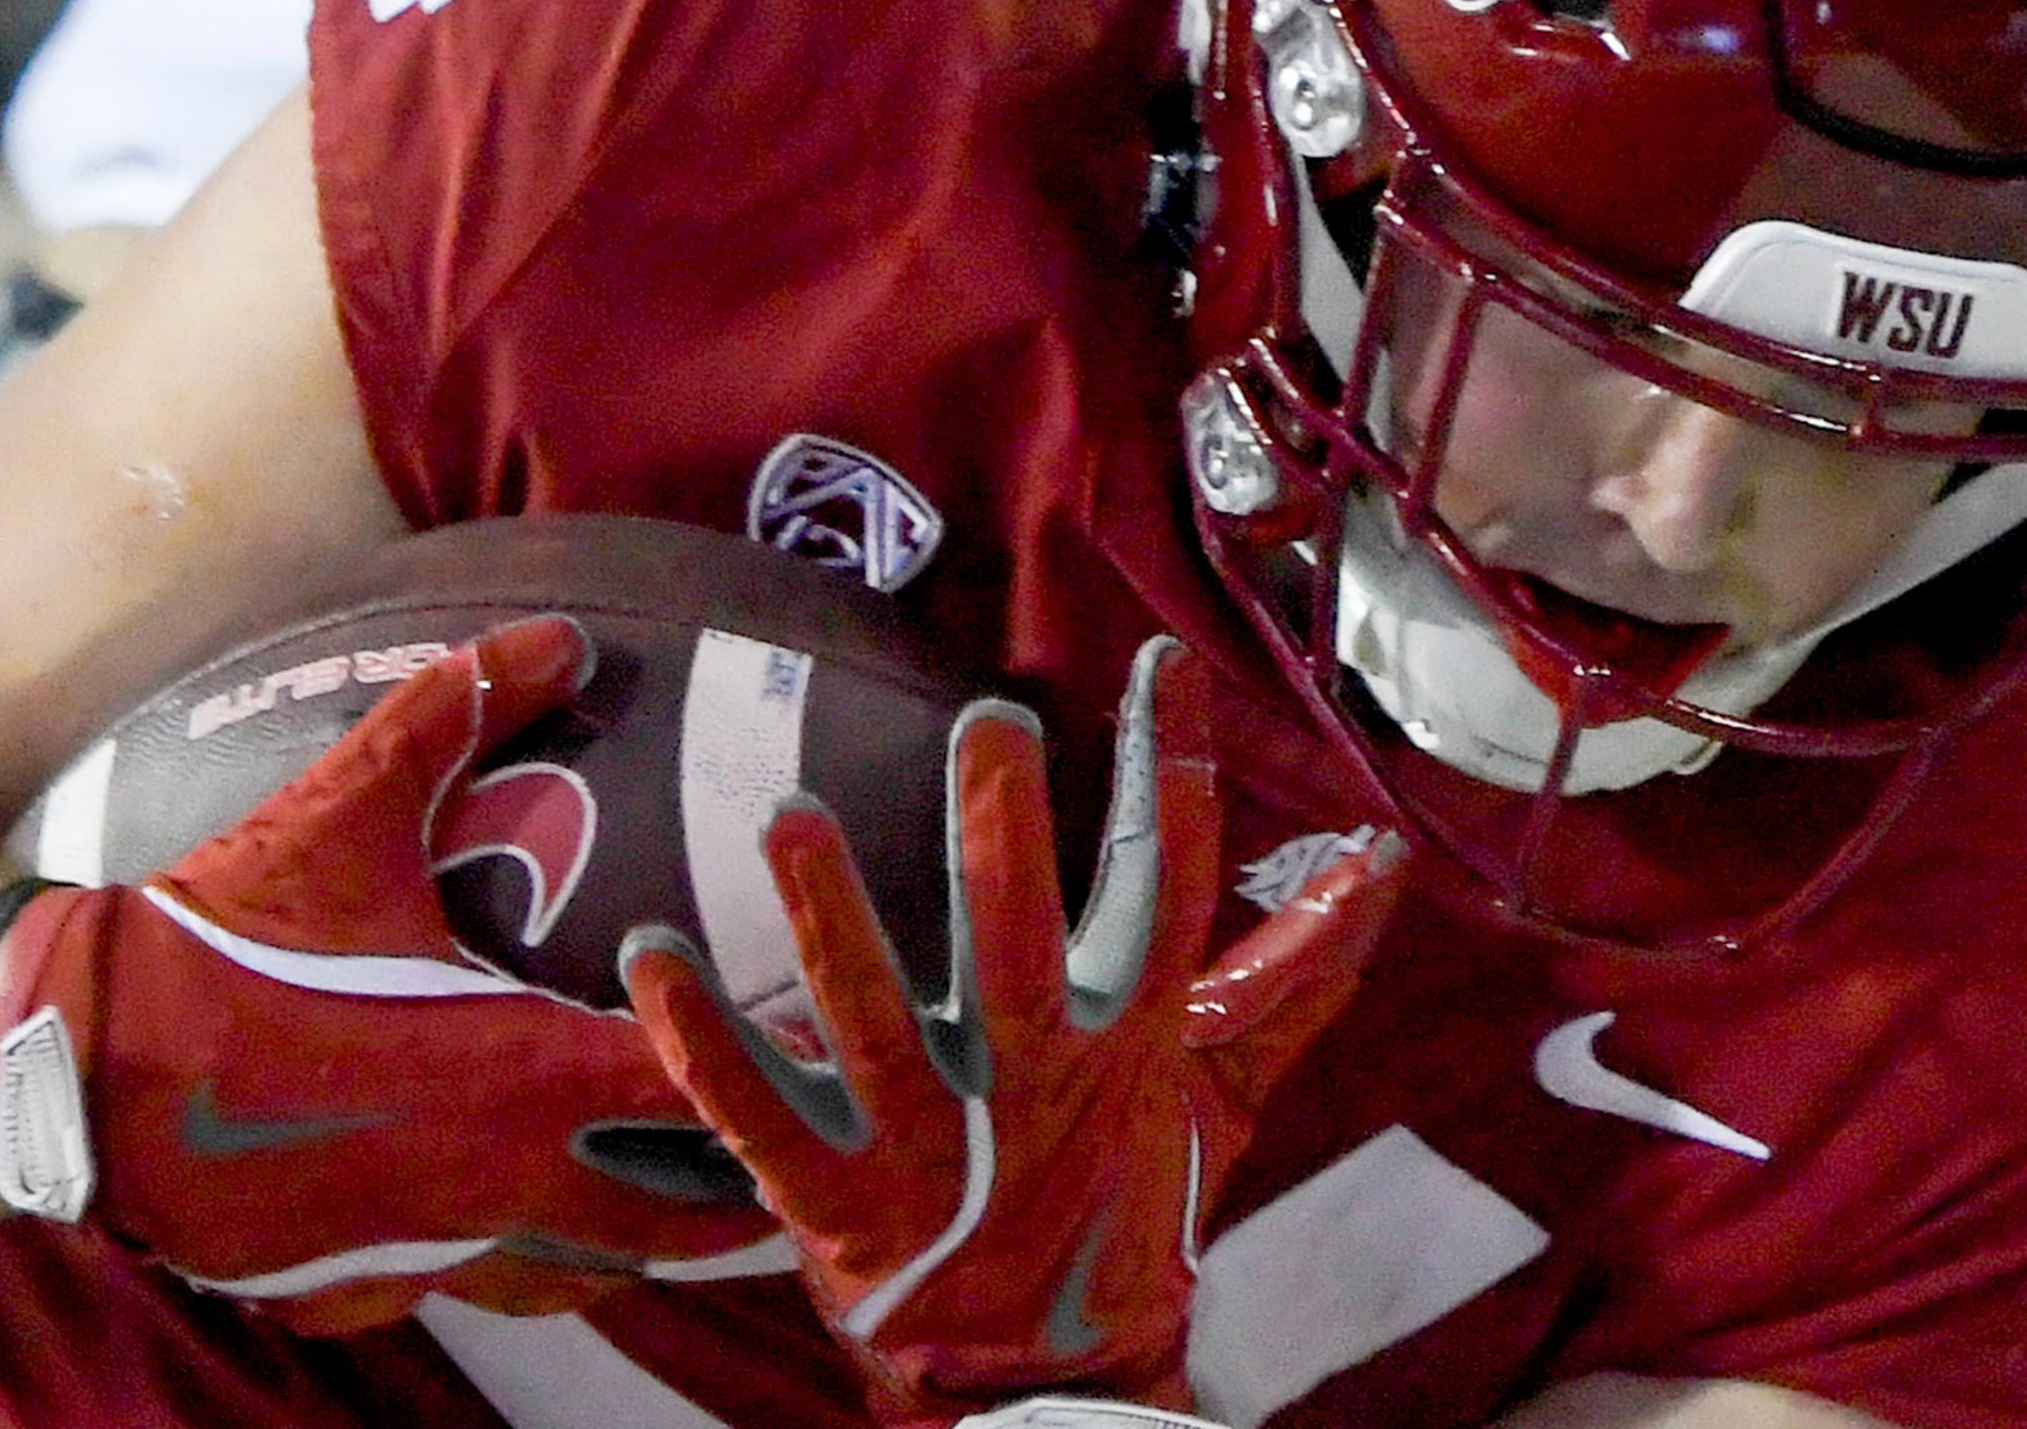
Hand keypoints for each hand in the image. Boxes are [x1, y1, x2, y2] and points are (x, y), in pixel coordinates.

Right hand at [0, 621, 771, 1333]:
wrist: (66, 1071)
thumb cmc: (221, 937)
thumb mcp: (346, 807)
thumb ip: (459, 709)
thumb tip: (563, 637)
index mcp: (506, 1075)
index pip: (687, 1091)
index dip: (769, 1072)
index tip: (836, 1057)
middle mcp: (484, 1187)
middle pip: (663, 1217)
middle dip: (739, 1184)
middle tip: (804, 1143)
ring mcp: (418, 1254)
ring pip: (574, 1273)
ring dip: (640, 1236)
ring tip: (699, 1191)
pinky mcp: (351, 1292)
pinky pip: (475, 1286)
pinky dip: (529, 1259)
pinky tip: (540, 1220)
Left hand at [624, 641, 1401, 1417]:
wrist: (1043, 1390)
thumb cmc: (1123, 1207)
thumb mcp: (1215, 1093)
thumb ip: (1292, 973)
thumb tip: (1378, 858)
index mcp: (1124, 1045)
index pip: (1163, 896)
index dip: (1167, 783)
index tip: (1160, 669)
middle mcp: (1029, 1086)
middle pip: (1019, 949)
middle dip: (1003, 839)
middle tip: (988, 721)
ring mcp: (926, 1146)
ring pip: (870, 1020)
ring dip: (830, 919)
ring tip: (790, 816)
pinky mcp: (834, 1203)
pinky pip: (753, 1113)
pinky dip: (696, 1037)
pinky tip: (648, 952)